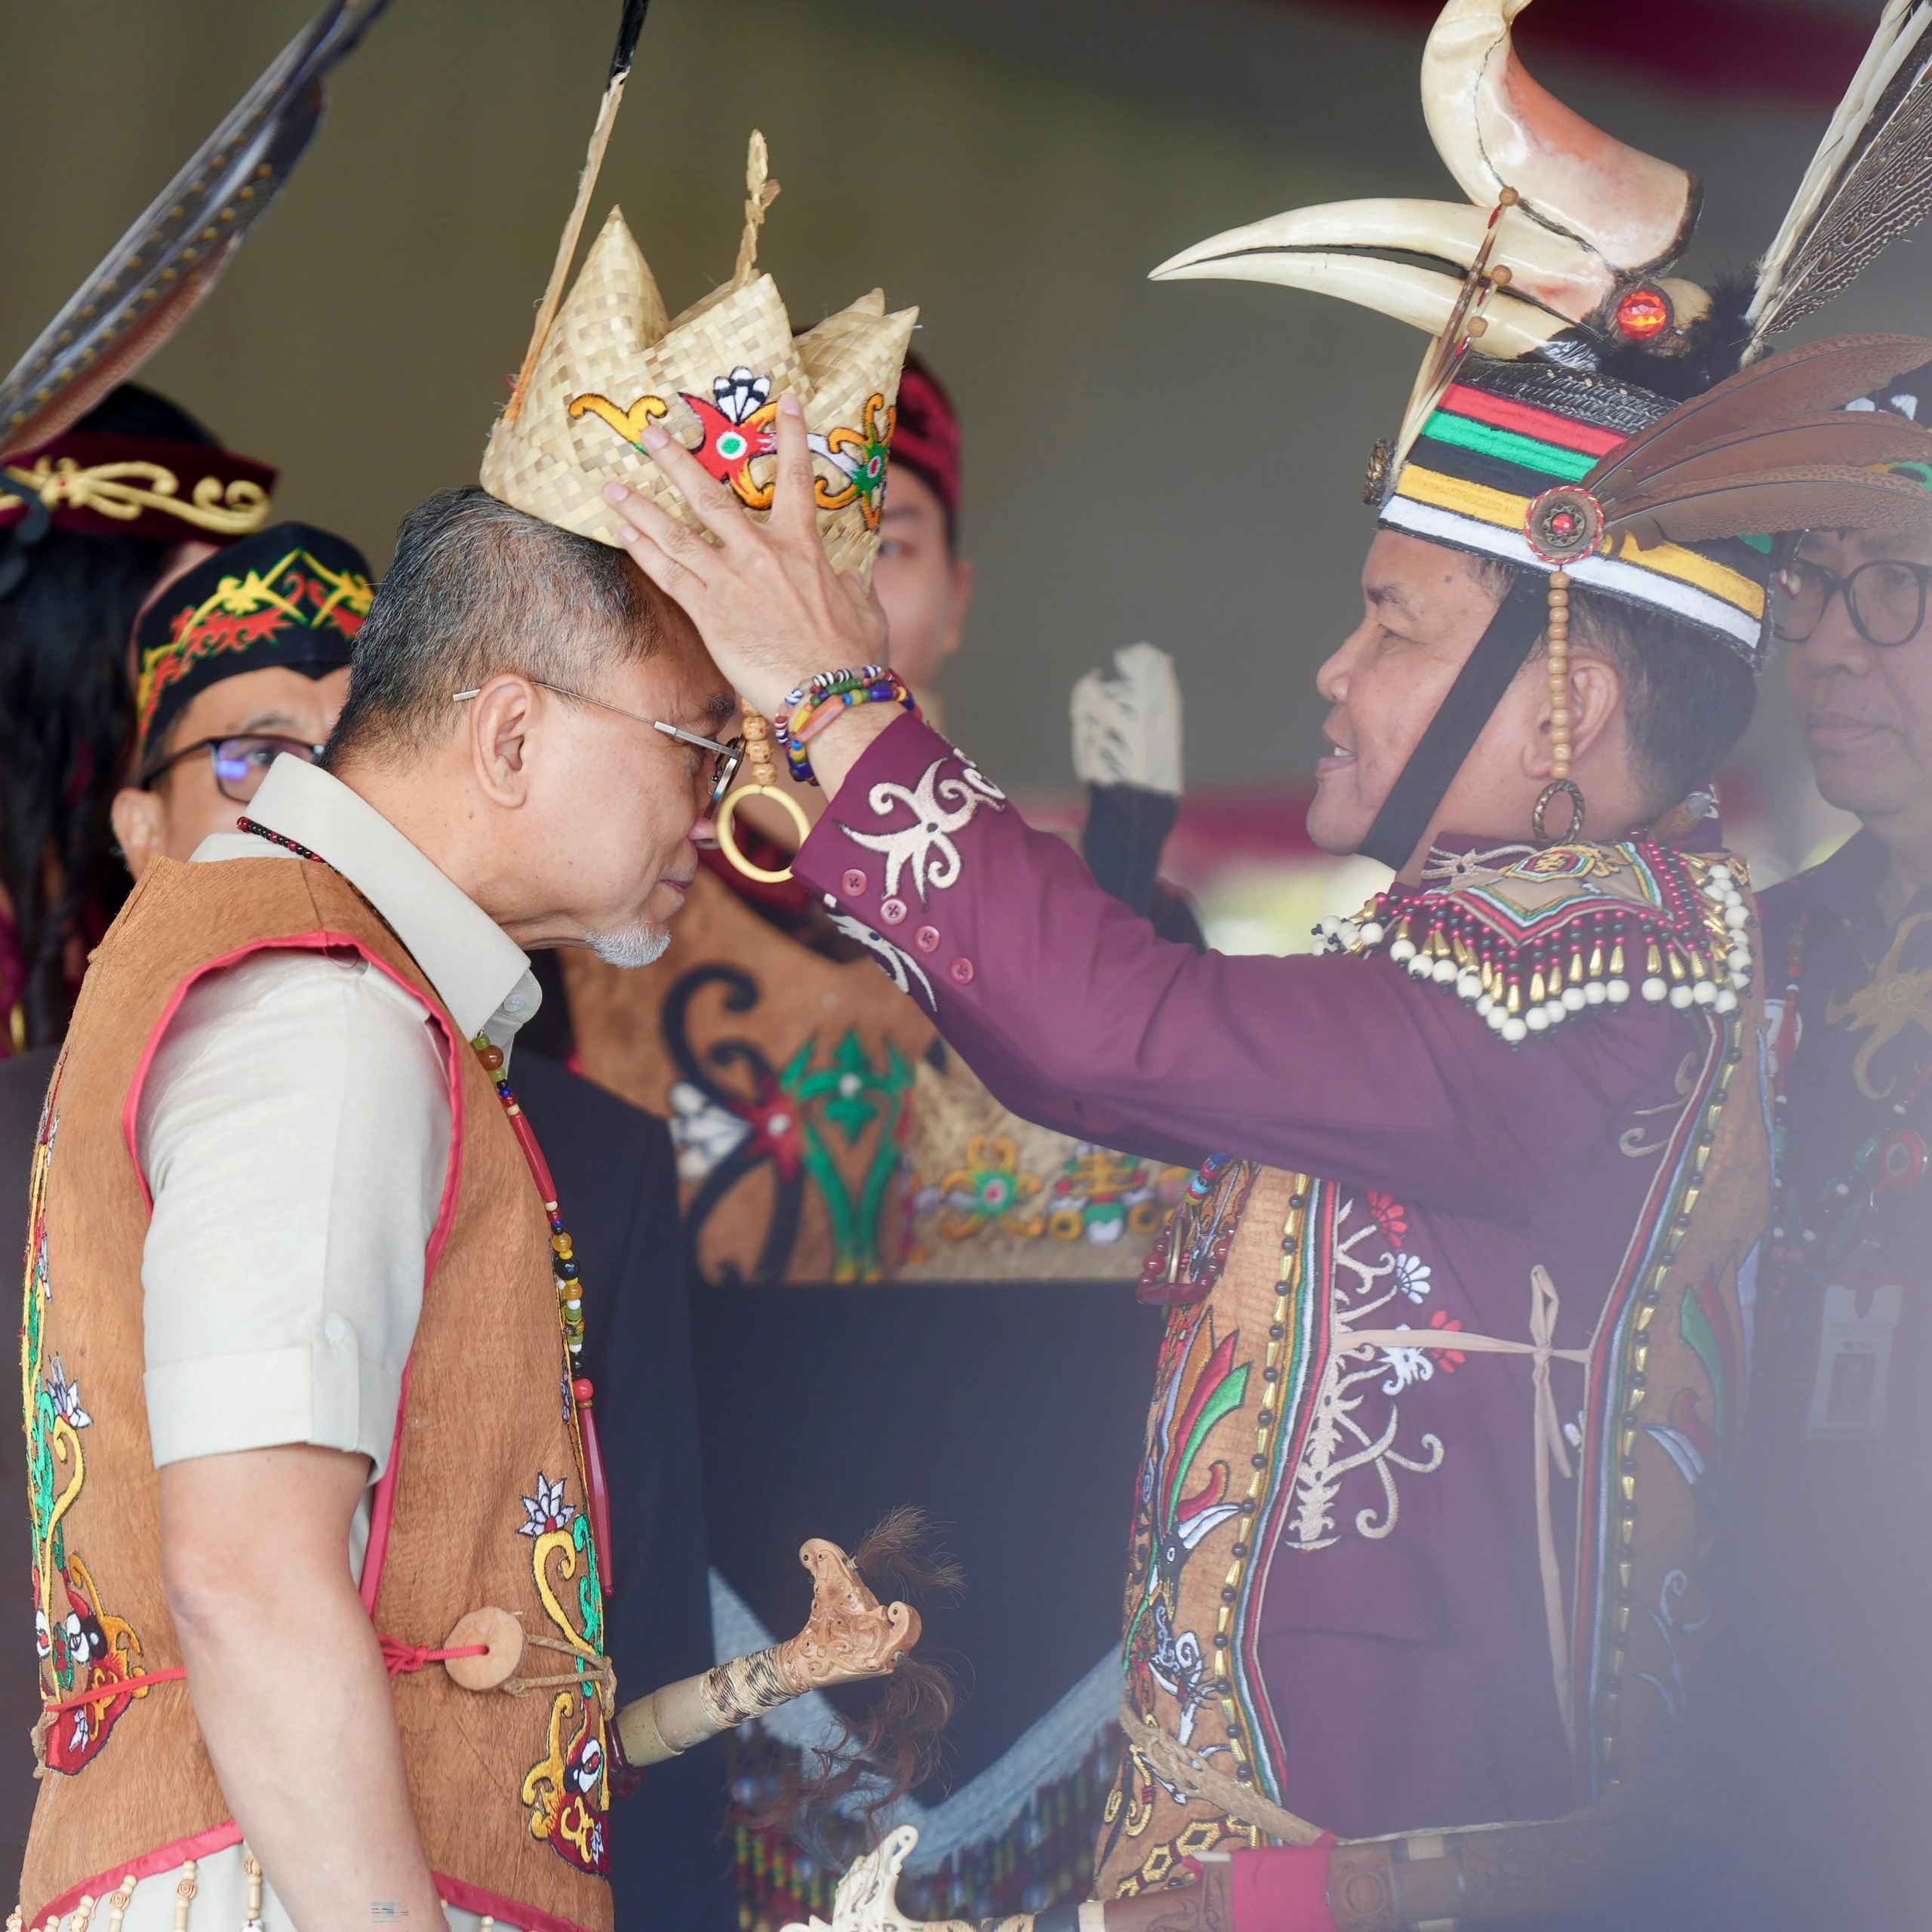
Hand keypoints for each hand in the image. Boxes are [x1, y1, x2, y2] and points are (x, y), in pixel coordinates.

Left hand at [602, 395, 887, 718]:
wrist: (830, 693)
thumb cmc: (854, 658)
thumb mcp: (867, 612)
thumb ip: (854, 587)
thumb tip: (853, 578)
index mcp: (803, 547)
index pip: (797, 479)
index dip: (793, 436)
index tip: (786, 401)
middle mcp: (761, 554)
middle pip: (710, 497)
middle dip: (678, 460)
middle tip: (651, 432)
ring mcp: (730, 581)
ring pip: (676, 533)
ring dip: (640, 506)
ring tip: (610, 486)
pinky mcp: (709, 614)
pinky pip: (668, 575)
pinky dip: (644, 551)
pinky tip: (623, 533)